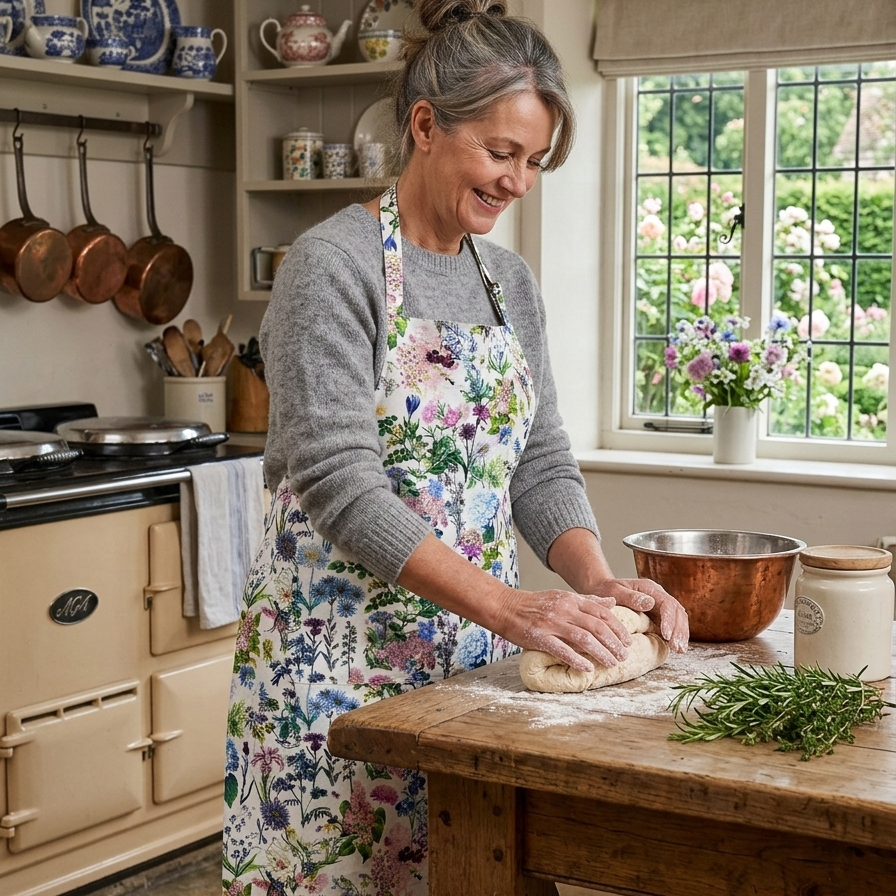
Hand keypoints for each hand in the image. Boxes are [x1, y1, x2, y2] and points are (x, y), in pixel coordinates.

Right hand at [492, 588, 632, 673]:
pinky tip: (587, 668)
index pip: (602, 613)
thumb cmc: (534, 604)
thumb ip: (587, 601)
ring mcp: (552, 623)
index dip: (618, 628)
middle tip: (624, 656)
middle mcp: (564, 610)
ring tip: (611, 663)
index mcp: (571, 600)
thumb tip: (611, 603)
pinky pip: (561, 649)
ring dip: (601, 652)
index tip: (627, 641)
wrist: (506, 606)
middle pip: (597, 626)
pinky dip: (576, 659)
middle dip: (614, 643)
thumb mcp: (562, 597)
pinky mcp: (539, 637)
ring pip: (584, 638)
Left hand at [584, 577, 689, 652]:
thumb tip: (650, 603)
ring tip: (680, 650)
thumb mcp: (615, 591)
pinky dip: (675, 637)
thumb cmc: (607, 591)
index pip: (667, 604)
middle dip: (679, 630)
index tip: (666, 635)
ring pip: (678, 619)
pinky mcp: (658, 617)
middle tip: (678, 648)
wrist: (602, 591)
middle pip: (677, 612)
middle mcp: (659, 597)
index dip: (669, 619)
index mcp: (650, 589)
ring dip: (681, 635)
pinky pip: (671, 626)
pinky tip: (677, 649)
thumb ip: (631, 597)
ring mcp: (660, 607)